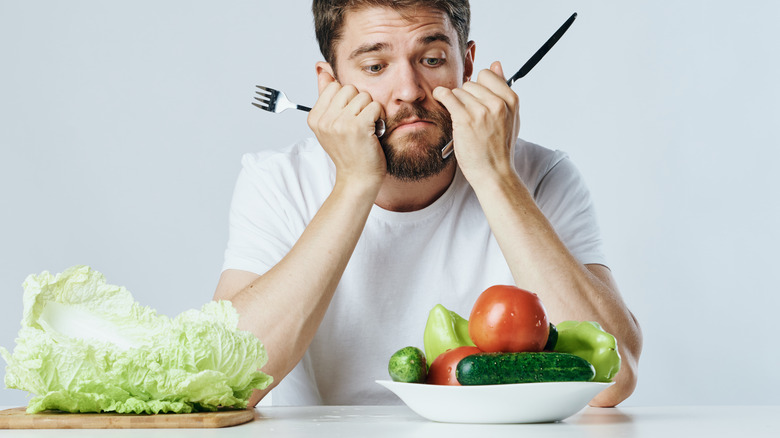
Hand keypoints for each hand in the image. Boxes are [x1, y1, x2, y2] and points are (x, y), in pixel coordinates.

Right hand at [308, 69, 385, 188]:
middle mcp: (324, 120)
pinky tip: (375, 130)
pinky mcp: (358, 127)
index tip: (349, 116)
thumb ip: (326, 96)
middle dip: (359, 102)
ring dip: (370, 110)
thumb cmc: (349, 151)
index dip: (347, 98)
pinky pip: (374, 106)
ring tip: (367, 127)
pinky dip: (379, 116)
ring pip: (363, 96)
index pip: (333, 86)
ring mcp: (339, 123)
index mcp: (314, 117)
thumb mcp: (331, 124)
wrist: (358, 178)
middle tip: (360, 122)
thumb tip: (322, 69)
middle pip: (348, 88)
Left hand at [432, 61, 520, 182]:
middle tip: (468, 114)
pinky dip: (441, 95)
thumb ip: (503, 90)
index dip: (478, 86)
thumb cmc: (499, 148)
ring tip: (461, 119)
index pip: (487, 74)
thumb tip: (496, 64)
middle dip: (467, 96)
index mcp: (511, 100)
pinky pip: (447, 96)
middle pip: (471, 83)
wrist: (494, 173)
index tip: (474, 99)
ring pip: (459, 91)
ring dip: (456, 102)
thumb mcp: (510, 118)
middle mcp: (498, 103)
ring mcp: (481, 111)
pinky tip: (440, 98)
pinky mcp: (464, 119)